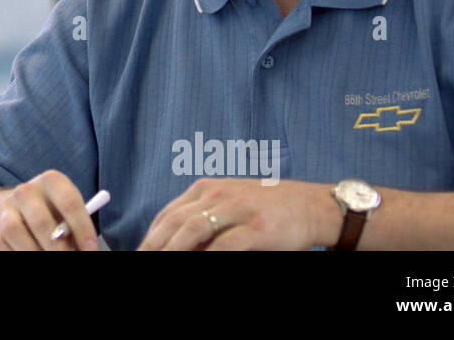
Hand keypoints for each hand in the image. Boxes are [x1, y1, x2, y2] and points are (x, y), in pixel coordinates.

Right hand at [0, 170, 99, 250]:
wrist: (18, 210)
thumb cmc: (54, 214)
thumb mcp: (68, 214)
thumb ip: (74, 228)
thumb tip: (84, 250)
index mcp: (51, 181)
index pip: (69, 202)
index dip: (82, 229)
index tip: (91, 250)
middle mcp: (25, 191)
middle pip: (40, 221)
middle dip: (57, 248)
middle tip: (69, 260)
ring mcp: (6, 208)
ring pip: (14, 231)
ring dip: (33, 252)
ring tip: (48, 261)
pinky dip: (15, 254)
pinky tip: (29, 256)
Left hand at [137, 178, 338, 250]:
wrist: (313, 206)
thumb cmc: (268, 209)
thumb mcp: (230, 205)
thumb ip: (204, 219)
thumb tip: (178, 243)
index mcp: (206, 188)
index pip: (168, 214)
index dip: (151, 237)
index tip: (140, 252)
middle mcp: (217, 194)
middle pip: (174, 223)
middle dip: (154, 246)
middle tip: (140, 259)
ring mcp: (236, 208)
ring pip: (193, 231)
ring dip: (173, 250)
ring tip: (160, 263)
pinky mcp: (256, 227)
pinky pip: (224, 245)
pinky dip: (207, 257)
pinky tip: (197, 265)